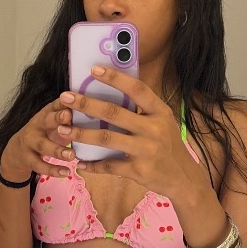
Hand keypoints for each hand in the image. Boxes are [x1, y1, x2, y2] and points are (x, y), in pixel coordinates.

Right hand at [0, 98, 79, 179]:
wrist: (16, 152)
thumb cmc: (44, 134)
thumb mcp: (54, 125)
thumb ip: (69, 119)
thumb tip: (93, 113)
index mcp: (46, 114)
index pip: (55, 105)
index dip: (64, 102)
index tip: (75, 100)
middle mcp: (36, 125)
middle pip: (46, 120)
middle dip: (57, 118)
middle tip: (69, 117)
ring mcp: (30, 142)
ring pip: (43, 145)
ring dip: (57, 150)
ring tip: (72, 155)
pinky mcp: (27, 158)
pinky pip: (40, 165)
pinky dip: (53, 170)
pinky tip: (66, 172)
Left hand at [58, 65, 203, 194]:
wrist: (183, 177)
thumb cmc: (168, 145)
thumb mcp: (163, 122)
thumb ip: (142, 109)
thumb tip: (112, 91)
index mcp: (160, 112)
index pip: (137, 89)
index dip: (115, 78)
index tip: (93, 69)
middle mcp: (154, 129)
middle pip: (114, 113)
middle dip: (87, 104)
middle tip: (65, 97)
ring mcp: (146, 150)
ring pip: (107, 139)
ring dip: (81, 133)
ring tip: (63, 129)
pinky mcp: (139, 170)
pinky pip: (109, 165)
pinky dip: (92, 164)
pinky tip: (79, 161)